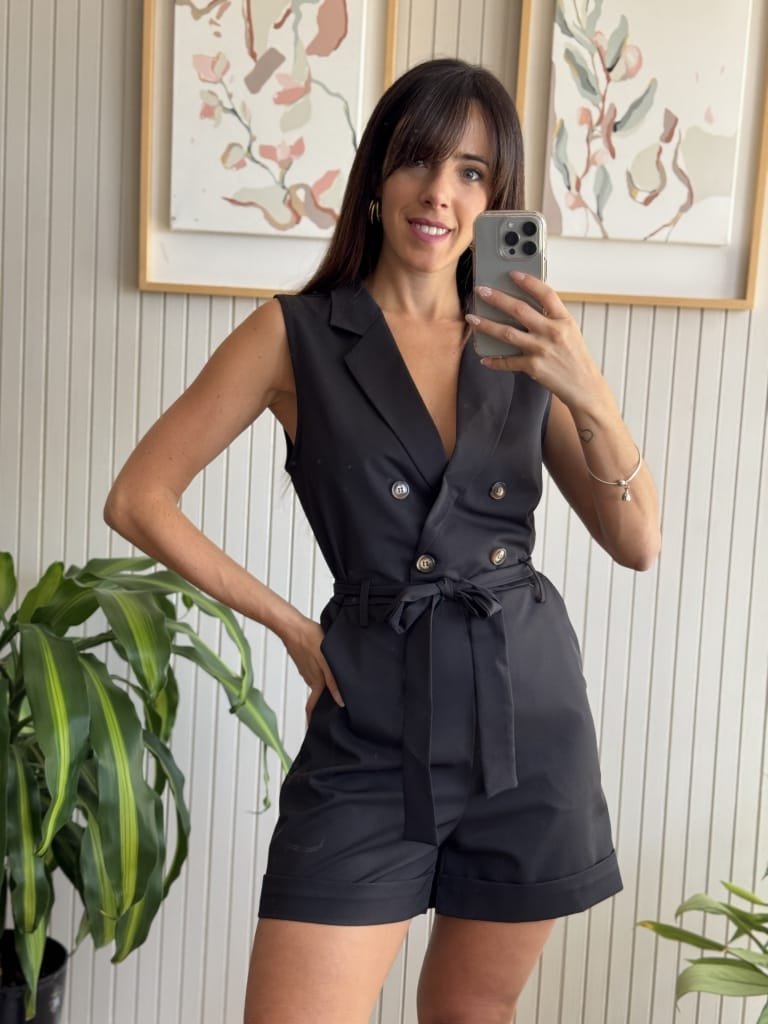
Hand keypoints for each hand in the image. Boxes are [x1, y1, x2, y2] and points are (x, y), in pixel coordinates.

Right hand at [281, 615, 343, 720]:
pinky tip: (329, 668)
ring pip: (317, 683)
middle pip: (318, 696)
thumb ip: (334, 681)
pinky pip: (315, 673)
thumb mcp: (326, 661)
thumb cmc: (310, 639)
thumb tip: (340, 701)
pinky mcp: (306, 661)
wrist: (292, 626)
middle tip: (334, 709)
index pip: (313, 707)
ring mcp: (307, 670)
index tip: (316, 730)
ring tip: (337, 689)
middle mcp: (311, 679)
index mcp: (316, 682)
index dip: (314, 720)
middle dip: (324, 704)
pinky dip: (321, 675)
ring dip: (324, 688)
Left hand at [466, 272, 605, 413]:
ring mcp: (541, 349)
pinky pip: (508, 362)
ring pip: (507, 333)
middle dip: (497, 298)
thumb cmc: (576, 358)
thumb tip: (525, 307)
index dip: (528, 282)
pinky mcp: (533, 367)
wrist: (584, 386)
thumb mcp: (570, 331)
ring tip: (472, 319)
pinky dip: (495, 361)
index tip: (512, 274)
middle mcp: (552, 332)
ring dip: (486, 325)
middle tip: (481, 291)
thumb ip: (552, 318)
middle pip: (519, 310)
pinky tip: (484, 358)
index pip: (546, 293)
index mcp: (563, 320)